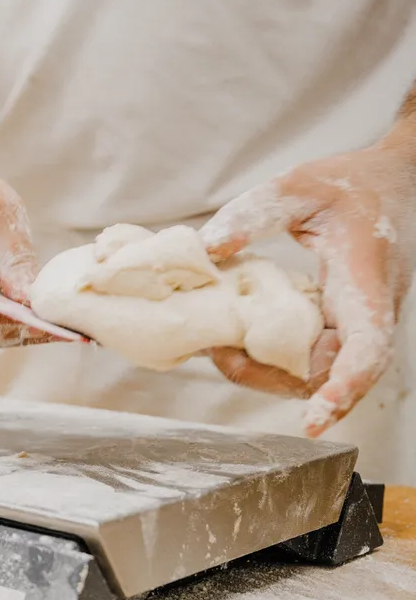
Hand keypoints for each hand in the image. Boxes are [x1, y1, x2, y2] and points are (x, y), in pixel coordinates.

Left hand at [200, 141, 415, 435]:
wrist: (392, 179)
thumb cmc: (351, 182)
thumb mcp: (298, 185)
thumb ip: (254, 213)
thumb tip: (208, 249)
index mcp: (364, 281)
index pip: (367, 348)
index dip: (343, 388)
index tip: (313, 419)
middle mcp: (366, 310)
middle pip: (333, 373)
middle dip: (277, 380)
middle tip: (222, 357)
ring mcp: (353, 318)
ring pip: (319, 369)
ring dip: (270, 370)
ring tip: (221, 349)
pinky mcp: (338, 317)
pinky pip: (310, 350)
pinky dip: (275, 353)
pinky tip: (238, 336)